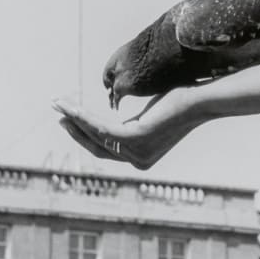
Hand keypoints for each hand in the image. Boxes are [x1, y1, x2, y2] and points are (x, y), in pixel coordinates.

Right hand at [53, 92, 199, 170]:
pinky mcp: (136, 139)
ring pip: (96, 137)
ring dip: (74, 120)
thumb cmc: (180, 100)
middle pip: (96, 147)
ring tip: (59, 105)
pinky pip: (102, 128)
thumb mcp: (149, 115)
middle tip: (58, 113)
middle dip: (74, 130)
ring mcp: (138, 152)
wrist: (201, 98)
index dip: (84, 135)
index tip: (68, 119)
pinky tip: (72, 106)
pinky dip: (84, 117)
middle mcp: (139, 160)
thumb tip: (116, 121)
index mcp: (141, 156)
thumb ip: (132, 123)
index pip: (105, 148)